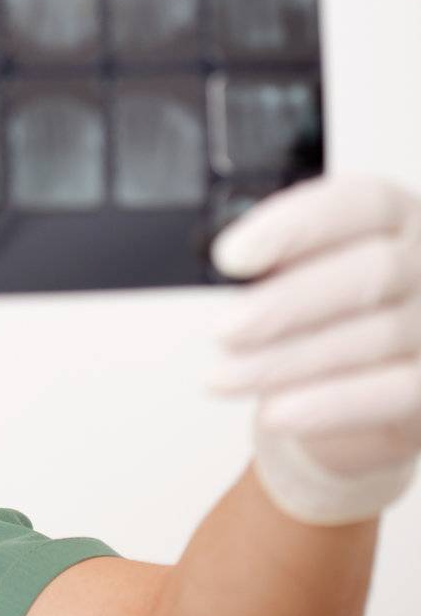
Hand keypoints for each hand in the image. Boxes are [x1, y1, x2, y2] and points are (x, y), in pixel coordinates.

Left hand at [208, 174, 420, 525]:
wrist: (364, 379)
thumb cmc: (325, 307)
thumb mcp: (302, 266)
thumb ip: (275, 257)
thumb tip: (221, 266)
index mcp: (395, 216)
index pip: (360, 204)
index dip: (294, 227)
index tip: (230, 257)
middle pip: (372, 272)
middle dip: (288, 304)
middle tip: (225, 330)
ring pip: (376, 337)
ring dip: (289, 361)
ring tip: (227, 376)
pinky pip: (392, 393)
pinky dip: (328, 404)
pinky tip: (275, 411)